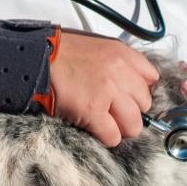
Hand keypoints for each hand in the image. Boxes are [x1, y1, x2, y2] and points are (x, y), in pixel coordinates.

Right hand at [51, 29, 158, 146]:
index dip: (140, 92)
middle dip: (131, 111)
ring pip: (133, 124)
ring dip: (121, 128)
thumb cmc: (62, 55)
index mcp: (122, 54)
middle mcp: (120, 72)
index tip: (129, 97)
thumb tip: (135, 85)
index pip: (151, 78)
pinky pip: (112, 136)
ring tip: (106, 124)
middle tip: (114, 112)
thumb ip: (120, 63)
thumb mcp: (98, 47)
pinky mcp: (93, 111)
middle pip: (145, 104)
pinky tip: (95, 129)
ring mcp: (108, 92)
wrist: (34, 60)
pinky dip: (106, 138)